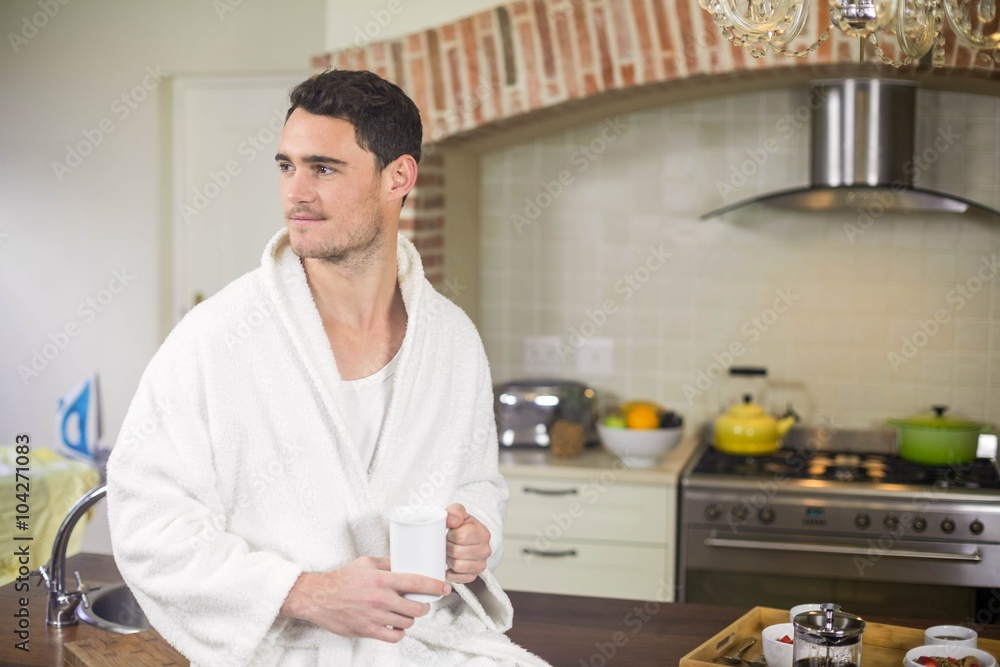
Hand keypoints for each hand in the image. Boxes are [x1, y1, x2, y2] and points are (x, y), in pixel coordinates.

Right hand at [279, 556, 450, 642]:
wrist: (319, 597)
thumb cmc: (341, 579)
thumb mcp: (366, 563)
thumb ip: (387, 563)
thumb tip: (404, 563)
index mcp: (382, 579)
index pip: (417, 582)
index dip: (435, 586)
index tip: (445, 587)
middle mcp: (381, 598)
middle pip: (416, 607)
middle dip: (424, 605)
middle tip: (422, 602)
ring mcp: (375, 616)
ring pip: (407, 622)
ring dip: (411, 618)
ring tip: (407, 612)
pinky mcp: (368, 630)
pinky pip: (394, 637)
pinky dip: (399, 632)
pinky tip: (397, 626)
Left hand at [444, 503, 491, 583]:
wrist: (467, 537)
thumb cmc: (462, 525)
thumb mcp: (458, 512)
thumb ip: (454, 512)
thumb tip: (450, 520)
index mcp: (483, 533)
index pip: (461, 537)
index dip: (450, 535)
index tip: (449, 532)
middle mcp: (485, 550)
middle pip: (457, 552)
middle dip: (447, 547)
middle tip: (447, 543)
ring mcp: (481, 565)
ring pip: (457, 565)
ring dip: (448, 559)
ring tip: (449, 552)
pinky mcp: (473, 576)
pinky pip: (458, 578)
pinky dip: (450, 572)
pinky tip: (450, 564)